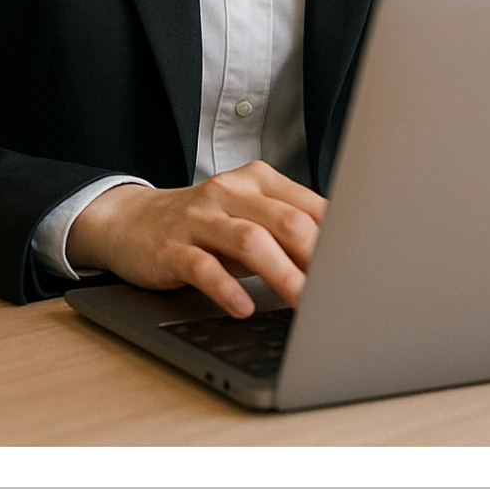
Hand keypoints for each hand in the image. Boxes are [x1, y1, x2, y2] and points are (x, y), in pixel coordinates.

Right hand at [66, 160, 326, 317]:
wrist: (131, 221)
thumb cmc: (204, 226)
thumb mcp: (247, 218)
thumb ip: (288, 230)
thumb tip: (342, 261)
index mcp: (257, 181)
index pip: (309, 206)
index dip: (337, 239)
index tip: (359, 268)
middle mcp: (231, 192)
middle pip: (285, 220)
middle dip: (316, 258)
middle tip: (337, 292)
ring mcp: (200, 217)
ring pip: (250, 241)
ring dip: (282, 274)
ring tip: (302, 304)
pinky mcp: (172, 246)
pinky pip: (203, 266)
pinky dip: (226, 288)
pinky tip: (243, 307)